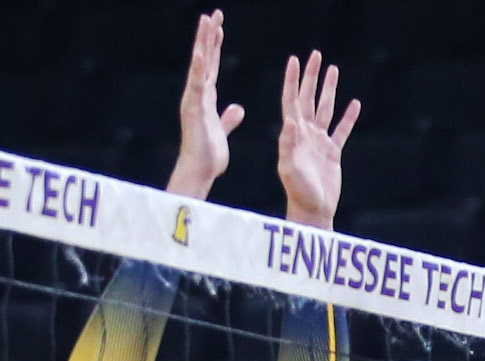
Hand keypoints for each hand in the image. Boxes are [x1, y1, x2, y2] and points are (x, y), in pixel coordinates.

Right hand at [167, 11, 243, 200]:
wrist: (200, 169)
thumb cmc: (209, 154)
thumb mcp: (222, 130)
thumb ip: (228, 118)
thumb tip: (237, 109)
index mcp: (206, 97)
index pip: (211, 66)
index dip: (215, 47)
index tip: (218, 28)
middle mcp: (198, 93)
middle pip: (205, 59)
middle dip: (209, 36)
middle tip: (213, 14)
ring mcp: (195, 98)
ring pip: (200, 64)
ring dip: (203, 42)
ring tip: (206, 21)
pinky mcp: (194, 108)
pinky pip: (197, 84)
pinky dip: (198, 67)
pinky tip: (199, 51)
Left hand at [278, 49, 360, 230]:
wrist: (313, 210)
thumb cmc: (298, 192)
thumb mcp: (289, 169)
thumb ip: (288, 145)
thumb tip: (291, 120)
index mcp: (293, 134)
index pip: (291, 100)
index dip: (292, 80)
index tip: (294, 60)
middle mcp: (305, 133)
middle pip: (308, 98)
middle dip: (311, 76)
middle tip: (316, 55)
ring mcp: (319, 142)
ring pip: (325, 109)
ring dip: (329, 89)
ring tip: (333, 69)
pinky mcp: (332, 153)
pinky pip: (342, 130)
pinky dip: (349, 117)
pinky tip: (355, 103)